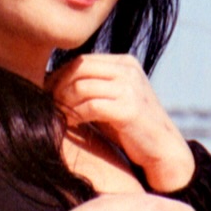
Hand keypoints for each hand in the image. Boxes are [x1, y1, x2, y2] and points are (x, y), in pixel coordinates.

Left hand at [48, 54, 195, 191]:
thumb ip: (91, 88)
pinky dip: (76, 115)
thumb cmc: (131, 128)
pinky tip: (72, 124)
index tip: (47, 93)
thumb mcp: (112, 99)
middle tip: (49, 104)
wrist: (163, 150)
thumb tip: (52, 81)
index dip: (60, 75)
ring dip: (65, 102)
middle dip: (58, 86)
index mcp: (125, 63)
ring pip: (81, 86)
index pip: (82, 60)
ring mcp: (130, 88)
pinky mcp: (129, 109)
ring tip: (60, 115)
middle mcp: (129, 71)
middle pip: (79, 68)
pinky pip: (91, 106)